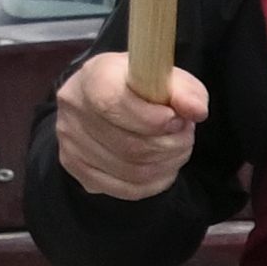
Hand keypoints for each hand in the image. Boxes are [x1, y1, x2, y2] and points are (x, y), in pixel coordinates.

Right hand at [53, 46, 202, 200]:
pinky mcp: (77, 169)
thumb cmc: (142, 85)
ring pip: (133, 171)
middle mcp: (74, 110)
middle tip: (185, 134)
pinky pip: (128, 189)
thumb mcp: (167, 76)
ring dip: (167, 163)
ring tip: (176, 146)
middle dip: (171, 144)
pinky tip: (163, 163)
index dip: (151, 120)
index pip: (112, 105)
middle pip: (129, 146)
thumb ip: (185, 90)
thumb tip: (195, 110)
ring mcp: (71, 143)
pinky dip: (156, 181)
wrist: (110, 98)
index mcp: (92, 78)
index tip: (176, 119)